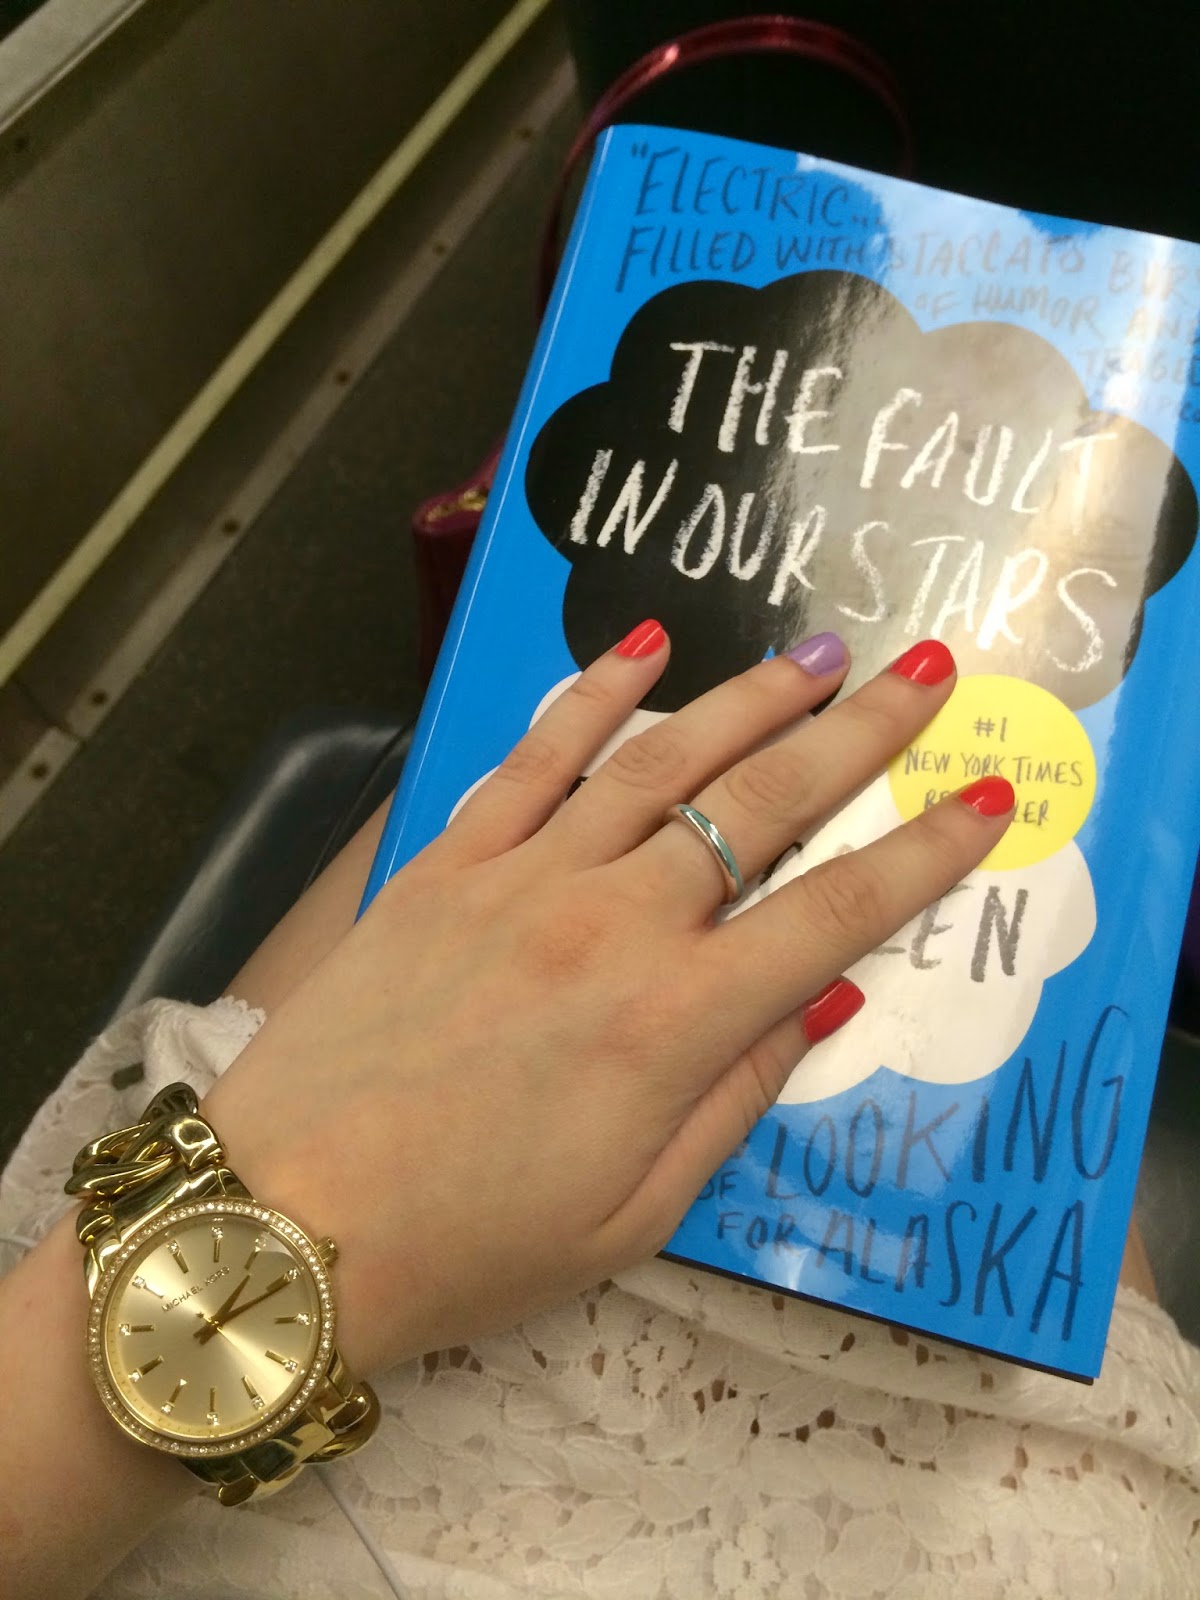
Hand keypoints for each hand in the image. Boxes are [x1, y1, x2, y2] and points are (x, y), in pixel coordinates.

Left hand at [203, 625, 1012, 1376]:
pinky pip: (533, 760)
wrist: (283, 1217)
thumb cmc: (466, 1244)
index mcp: (671, 1026)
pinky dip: (592, 699)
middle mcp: (610, 926)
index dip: (922, 855)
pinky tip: (641, 650)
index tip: (981, 801)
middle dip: (859, 734)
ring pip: (660, 762)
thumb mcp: (631, 1217)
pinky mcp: (446, 862)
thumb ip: (735, 1098)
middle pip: (762, 807)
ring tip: (817, 654)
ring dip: (749, 699)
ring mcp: (522, 879)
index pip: (832, 916)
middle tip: (925, 671)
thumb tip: (826, 1001)